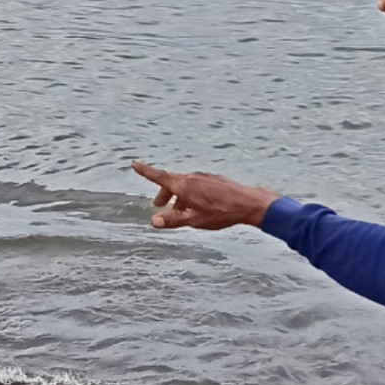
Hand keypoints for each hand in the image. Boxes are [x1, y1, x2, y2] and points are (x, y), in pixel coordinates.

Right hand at [132, 161, 276, 230]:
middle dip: (163, 194)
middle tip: (159, 206)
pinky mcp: (215, 180)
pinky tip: (200, 207)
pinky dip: (191, 195)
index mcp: (184, 185)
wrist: (250, 203)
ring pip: (185, 185)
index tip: (134, 163)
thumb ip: (173, 220)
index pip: (159, 177)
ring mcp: (205, 177)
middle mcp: (193, 177)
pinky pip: (197, 185)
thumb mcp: (194, 220)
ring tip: (181, 212)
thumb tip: (154, 221)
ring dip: (179, 197)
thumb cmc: (221, 213)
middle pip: (171, 183)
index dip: (145, 171)